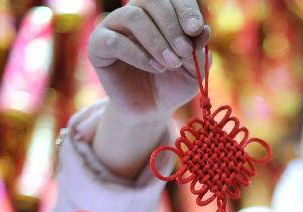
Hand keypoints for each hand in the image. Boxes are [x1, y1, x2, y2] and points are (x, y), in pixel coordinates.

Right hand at [88, 0, 210, 118]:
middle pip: (151, 1)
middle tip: (184, 52)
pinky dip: (139, 54)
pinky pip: (115, 41)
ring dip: (156, 41)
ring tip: (170, 63)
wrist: (151, 109)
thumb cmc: (173, 83)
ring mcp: (113, 26)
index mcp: (158, 12)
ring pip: (133, 16)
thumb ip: (199, 49)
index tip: (196, 30)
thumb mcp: (193, 68)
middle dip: (172, 26)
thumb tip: (204, 29)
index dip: (185, 9)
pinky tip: (155, 68)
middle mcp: (135, 13)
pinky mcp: (98, 47)